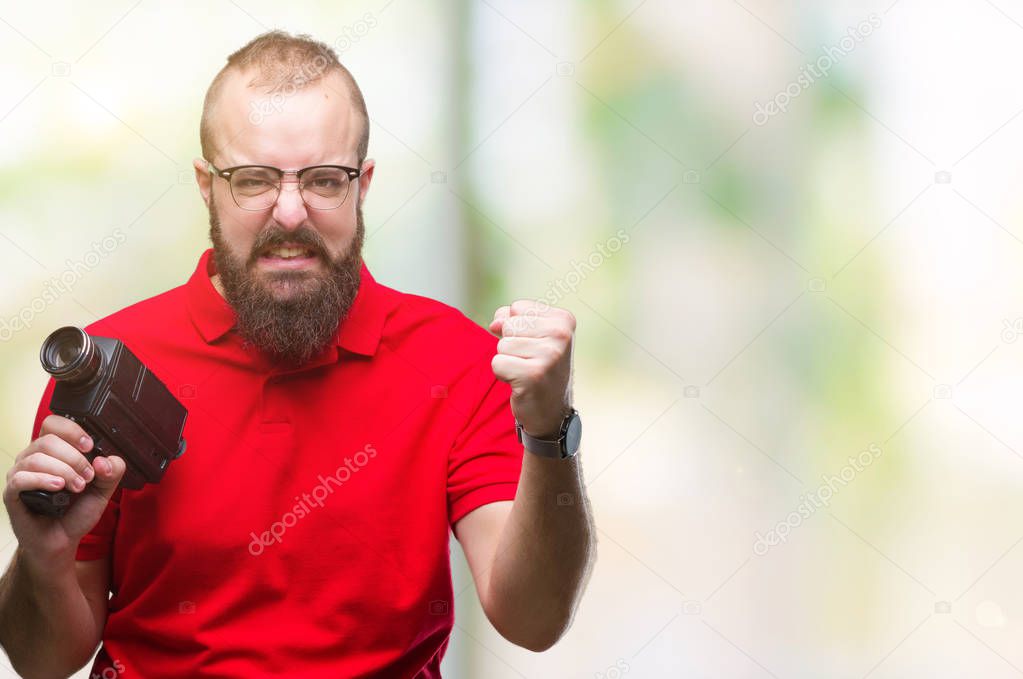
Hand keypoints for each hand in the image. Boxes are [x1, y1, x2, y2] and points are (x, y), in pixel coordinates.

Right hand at [3, 415, 124, 571]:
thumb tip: (104, 460)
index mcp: (53, 451)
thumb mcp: (104, 490)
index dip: (72, 431)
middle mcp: (33, 458)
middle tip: (88, 477)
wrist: (61, 540)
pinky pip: (20, 478)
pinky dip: (42, 480)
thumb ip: (112, 472)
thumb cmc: (76, 511)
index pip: (54, 424)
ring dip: (63, 471)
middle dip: (74, 458)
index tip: (90, 446)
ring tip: (77, 488)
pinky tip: (58, 487)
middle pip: (48, 440)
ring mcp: (20, 475)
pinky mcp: (12, 494)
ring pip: (36, 458)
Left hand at [489, 300, 574, 438]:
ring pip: (502, 345)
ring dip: (508, 361)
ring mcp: (549, 355)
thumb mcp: (533, 336)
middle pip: (508, 325)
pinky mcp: (533, 375)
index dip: (517, 328)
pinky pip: (497, 363)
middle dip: (511, 344)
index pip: (517, 308)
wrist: (552, 411)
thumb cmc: (540, 368)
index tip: (535, 346)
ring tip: (526, 372)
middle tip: (530, 362)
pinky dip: (503, 375)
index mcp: (564, 320)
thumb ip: (511, 319)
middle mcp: (561, 335)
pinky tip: (521, 383)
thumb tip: (495, 323)